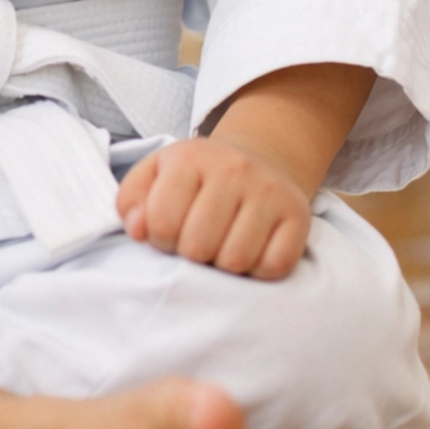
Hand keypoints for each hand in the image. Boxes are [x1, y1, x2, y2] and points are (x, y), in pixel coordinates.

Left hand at [117, 137, 312, 281]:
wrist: (259, 157)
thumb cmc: (197, 178)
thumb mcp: (155, 175)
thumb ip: (131, 201)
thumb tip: (138, 231)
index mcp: (190, 158)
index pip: (161, 223)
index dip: (159, 240)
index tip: (169, 233)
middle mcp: (234, 168)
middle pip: (198, 246)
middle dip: (191, 254)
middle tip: (198, 242)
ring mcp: (269, 190)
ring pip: (236, 260)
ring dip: (223, 265)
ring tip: (222, 245)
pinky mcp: (298, 214)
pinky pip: (273, 266)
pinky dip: (258, 271)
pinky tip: (251, 250)